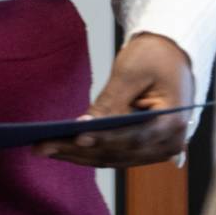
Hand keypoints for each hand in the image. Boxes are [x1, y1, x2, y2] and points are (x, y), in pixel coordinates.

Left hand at [33, 32, 194, 168]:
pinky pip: (112, 153)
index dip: (104, 139)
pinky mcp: (141, 148)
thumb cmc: (155, 57)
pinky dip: (86, 151)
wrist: (172, 56)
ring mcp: (155, 150)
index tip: (77, 137)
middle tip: (42, 147)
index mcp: (173, 122)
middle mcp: (168, 144)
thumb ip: (111, 101)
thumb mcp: (132, 72)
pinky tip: (59, 147)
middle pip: (118, 153)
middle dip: (78, 151)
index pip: (135, 137)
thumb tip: (84, 126)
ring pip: (111, 158)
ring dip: (76, 155)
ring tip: (43, 148)